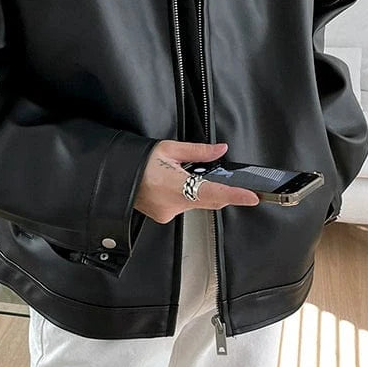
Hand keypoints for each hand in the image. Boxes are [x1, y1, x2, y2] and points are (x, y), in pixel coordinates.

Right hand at [134, 140, 259, 224]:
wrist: (115, 177)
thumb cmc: (138, 162)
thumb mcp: (169, 149)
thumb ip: (198, 152)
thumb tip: (220, 150)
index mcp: (175, 185)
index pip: (213, 192)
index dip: (235, 195)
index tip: (252, 197)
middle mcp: (173, 204)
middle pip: (209, 200)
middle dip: (220, 190)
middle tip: (223, 179)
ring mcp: (168, 213)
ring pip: (197, 203)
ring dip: (198, 191)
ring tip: (181, 175)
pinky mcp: (164, 217)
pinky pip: (184, 207)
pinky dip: (186, 196)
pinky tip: (173, 185)